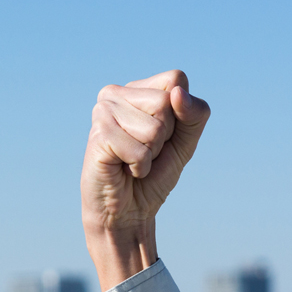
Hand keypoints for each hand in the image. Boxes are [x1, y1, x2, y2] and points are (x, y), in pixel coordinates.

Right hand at [82, 69, 210, 290]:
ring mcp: (102, 113)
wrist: (128, 211)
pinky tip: (124, 169)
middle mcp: (114, 94)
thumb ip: (194, 115)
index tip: (163, 134)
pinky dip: (139, 166)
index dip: (180, 113)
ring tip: (133, 161)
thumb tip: (176, 94)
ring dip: (151, 153)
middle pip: (165, 102)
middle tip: (146, 151)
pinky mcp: (97, 137)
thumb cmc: (154, 174)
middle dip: (165, 136)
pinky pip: (139, 149)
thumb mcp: (185, 141)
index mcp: (136, 89)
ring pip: (154, 128)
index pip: (176, 79)